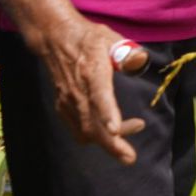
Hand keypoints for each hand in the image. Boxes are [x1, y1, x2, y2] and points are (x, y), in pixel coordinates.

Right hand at [35, 17, 146, 163]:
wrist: (55, 40)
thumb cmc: (89, 38)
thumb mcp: (110, 37)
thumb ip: (126, 51)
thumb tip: (140, 60)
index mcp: (91, 71)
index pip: (99, 95)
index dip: (107, 113)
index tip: (115, 130)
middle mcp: (77, 90)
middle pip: (91, 123)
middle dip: (111, 143)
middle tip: (130, 157)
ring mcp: (68, 101)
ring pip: (85, 130)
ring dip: (107, 141)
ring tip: (131, 136)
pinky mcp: (63, 107)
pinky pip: (78, 129)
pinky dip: (94, 136)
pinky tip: (110, 133)